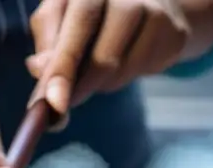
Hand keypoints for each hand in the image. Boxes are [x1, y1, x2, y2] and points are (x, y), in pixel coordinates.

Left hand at [27, 0, 190, 114]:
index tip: (53, 103)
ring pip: (122, 71)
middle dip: (80, 89)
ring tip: (92, 74)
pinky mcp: (173, 34)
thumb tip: (38, 68)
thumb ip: (48, 40)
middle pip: (105, 56)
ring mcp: (156, 11)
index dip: (64, 66)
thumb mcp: (60, 17)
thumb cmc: (93, 12)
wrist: (151, 1)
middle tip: (60, 110)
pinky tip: (119, 65)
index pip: (80, 23)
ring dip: (99, 85)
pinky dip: (122, 79)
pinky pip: (142, 72)